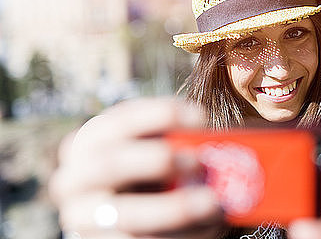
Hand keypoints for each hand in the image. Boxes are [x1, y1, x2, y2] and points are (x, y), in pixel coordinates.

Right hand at [49, 98, 224, 238]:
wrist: (126, 212)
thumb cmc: (148, 169)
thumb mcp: (155, 148)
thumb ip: (177, 142)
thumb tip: (224, 144)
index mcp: (89, 140)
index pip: (121, 119)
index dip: (162, 114)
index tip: (201, 117)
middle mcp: (75, 177)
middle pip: (111, 164)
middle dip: (159, 160)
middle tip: (199, 161)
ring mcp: (84, 217)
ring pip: (125, 214)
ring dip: (174, 208)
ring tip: (212, 202)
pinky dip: (179, 236)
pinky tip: (208, 226)